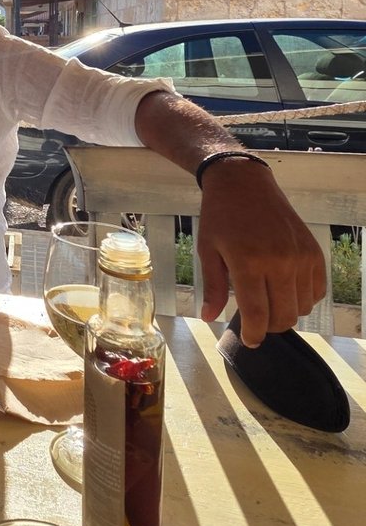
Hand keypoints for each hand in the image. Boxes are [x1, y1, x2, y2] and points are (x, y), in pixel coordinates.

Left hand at [195, 162, 326, 346]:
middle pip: (284, 316)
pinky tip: (284, 290)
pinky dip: (303, 298)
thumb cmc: (220, 218)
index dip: (253, 334)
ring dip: (285, 313)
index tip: (248, 341)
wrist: (245, 184)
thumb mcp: (207, 252)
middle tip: (254, 321)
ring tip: (267, 302)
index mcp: (249, 263)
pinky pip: (317, 290)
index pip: (258, 314)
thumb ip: (213, 287)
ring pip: (302, 307)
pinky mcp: (314, 252)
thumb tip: (210, 317)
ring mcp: (301, 257)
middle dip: (268, 327)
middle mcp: (280, 262)